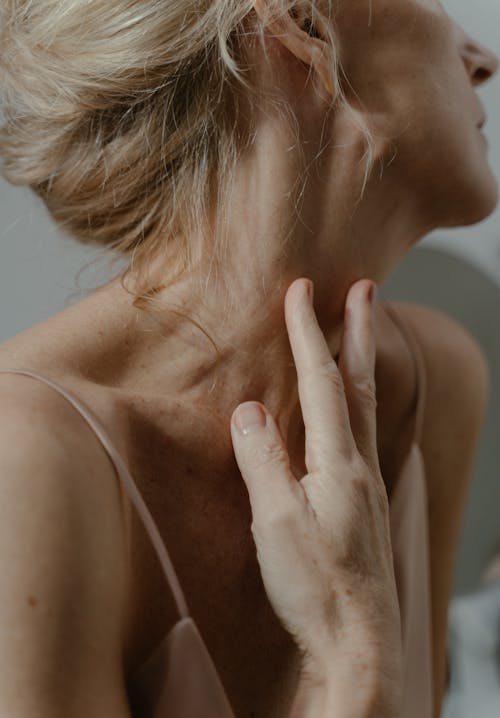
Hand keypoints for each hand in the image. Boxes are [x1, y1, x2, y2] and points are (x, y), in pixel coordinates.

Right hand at [230, 278, 401, 709]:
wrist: (359, 643)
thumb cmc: (316, 586)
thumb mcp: (277, 522)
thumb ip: (263, 460)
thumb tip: (249, 409)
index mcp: (338, 461)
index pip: (321, 381)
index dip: (308, 332)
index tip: (300, 290)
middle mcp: (360, 464)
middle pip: (358, 383)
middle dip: (357, 330)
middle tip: (365, 288)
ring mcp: (368, 484)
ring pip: (366, 407)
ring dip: (361, 362)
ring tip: (360, 333)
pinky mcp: (364, 504)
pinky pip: (362, 434)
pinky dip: (357, 403)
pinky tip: (350, 413)